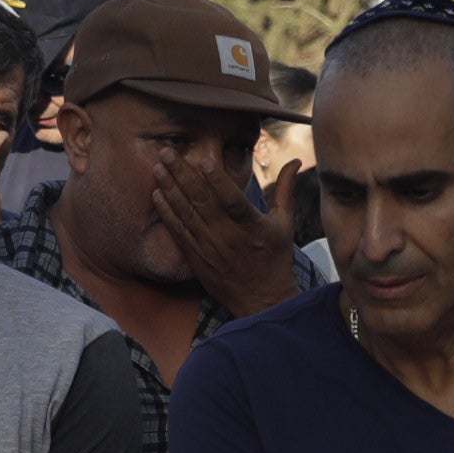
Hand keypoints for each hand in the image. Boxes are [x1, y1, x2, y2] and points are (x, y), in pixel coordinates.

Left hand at [154, 142, 301, 314]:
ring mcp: (210, 248)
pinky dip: (167, 213)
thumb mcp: (284, 223)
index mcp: (252, 226)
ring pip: (186, 214)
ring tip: (158, 167)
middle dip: (182, 175)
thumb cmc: (275, 259)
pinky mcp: (197, 258)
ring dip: (169, 189)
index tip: (204, 160)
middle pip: (202, 202)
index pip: (233, 200)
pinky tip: (157, 194)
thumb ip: (285, 189)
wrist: (261, 301)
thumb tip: (296, 160)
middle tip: (167, 152)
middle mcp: (229, 236)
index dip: (218, 180)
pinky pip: (178, 232)